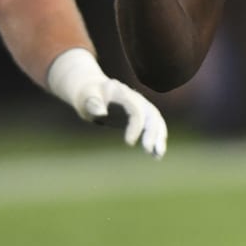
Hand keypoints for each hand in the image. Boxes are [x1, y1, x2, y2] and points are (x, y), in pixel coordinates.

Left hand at [47, 48, 167, 157]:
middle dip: (153, 132)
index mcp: (122, 93)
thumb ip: (92, 104)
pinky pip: (154, 124)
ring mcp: (141, 104)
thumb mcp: (85, 99)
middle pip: (151, 114)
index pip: (135, 109)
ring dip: (160, 137)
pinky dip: (158, 137)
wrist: (93, 89)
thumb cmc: (87, 96)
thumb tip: (101, 113)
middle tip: (148, 150)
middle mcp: (135, 97)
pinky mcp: (142, 112)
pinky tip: (156, 154)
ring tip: (158, 155)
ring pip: (156, 119)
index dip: (136, 126)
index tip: (129, 143)